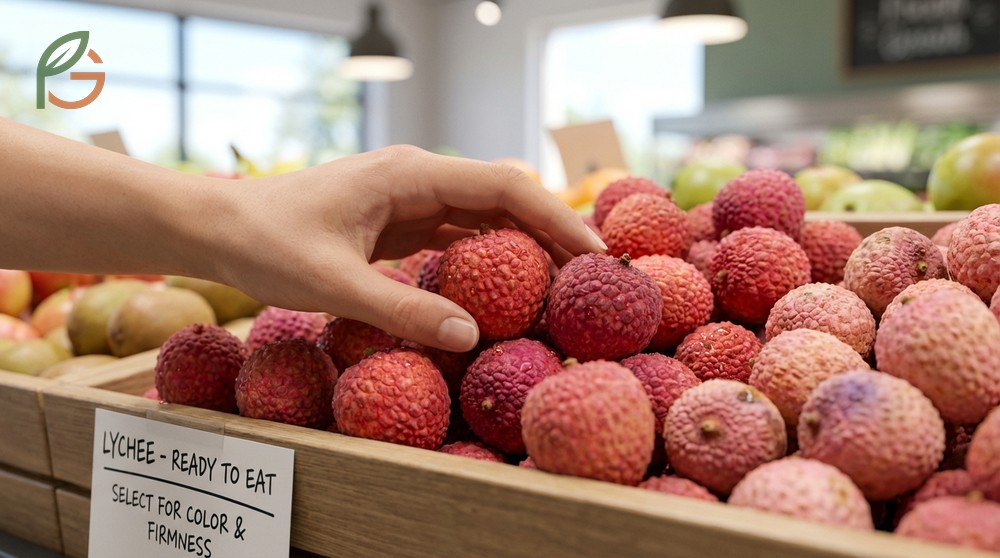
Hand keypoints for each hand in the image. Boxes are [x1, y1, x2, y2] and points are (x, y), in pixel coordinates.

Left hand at [210, 145, 605, 351]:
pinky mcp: (397, 220)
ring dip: (522, 246)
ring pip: (482, 216)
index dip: (554, 218)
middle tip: (590, 278)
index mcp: (410, 174)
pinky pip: (455, 235)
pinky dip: (485, 258)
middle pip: (503, 197)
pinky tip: (505, 288)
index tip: (593, 253)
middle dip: (549, 232)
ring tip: (560, 285)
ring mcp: (408, 197)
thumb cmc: (267, 243)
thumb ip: (403, 309)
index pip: (503, 186)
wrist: (219, 226)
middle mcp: (416, 177)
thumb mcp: (334, 284)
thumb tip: (471, 336)